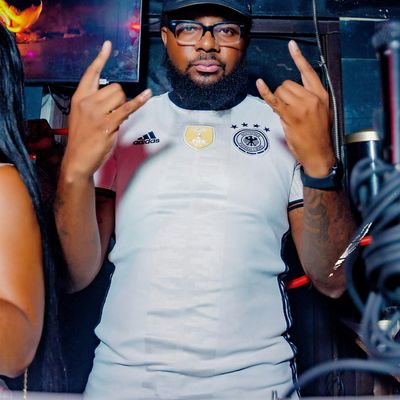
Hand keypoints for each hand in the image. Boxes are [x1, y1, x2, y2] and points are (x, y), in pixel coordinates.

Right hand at [64, 41, 151, 177]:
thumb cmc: (81, 139)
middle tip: (114, 114)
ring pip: (121, 96)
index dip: (100, 59)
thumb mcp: (82, 117)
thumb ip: (95, 105)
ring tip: (115, 121)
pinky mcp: (108, 124)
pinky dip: (139, 102)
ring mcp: (97, 113)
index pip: (90, 73)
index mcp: (79, 98)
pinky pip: (128, 108)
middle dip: (120, 98)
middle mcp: (87, 102)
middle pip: (114, 87)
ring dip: (124, 106)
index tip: (108, 45)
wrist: (76, 160)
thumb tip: (117, 100)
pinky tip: (147, 94)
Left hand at [256, 40, 334, 176]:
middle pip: (288, 82)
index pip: (309, 71)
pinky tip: (259, 83)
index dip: (299, 57)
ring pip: (281, 91)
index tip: (291, 45)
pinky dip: (265, 91)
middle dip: (283, 93)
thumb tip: (293, 93)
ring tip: (285, 113)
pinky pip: (274, 99)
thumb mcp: (321, 112)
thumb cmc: (318, 134)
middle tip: (287, 107)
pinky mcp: (289, 115)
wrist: (319, 153)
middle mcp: (312, 97)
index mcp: (321, 94)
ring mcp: (301, 106)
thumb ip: (310, 99)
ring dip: (278, 99)